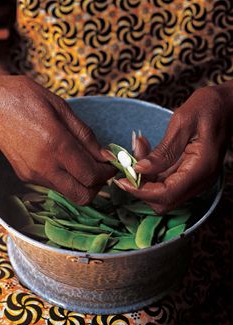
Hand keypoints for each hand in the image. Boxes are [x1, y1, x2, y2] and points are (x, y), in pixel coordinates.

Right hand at [0, 70, 114, 204]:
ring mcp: (33, 174)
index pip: (92, 176)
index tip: (111, 165)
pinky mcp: (25, 176)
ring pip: (68, 193)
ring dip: (81, 183)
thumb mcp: (61, 108)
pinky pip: (54, 185)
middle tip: (100, 169)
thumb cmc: (25, 98)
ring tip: (82, 162)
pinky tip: (63, 160)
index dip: (107, 173)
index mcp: (56, 144)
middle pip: (82, 196)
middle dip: (97, 186)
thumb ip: (86, 136)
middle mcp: (44, 165)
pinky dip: (66, 178)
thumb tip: (104, 155)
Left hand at [115, 82, 232, 212]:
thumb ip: (163, 150)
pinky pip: (165, 182)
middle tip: (127, 163)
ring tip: (138, 149)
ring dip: (144, 178)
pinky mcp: (189, 175)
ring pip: (162, 193)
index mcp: (201, 168)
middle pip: (164, 200)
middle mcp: (200, 180)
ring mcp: (195, 179)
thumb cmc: (208, 107)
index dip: (141, 191)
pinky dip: (151, 172)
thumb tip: (140, 170)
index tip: (121, 180)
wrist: (227, 106)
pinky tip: (145, 151)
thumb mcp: (182, 122)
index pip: (167, 194)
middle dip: (140, 187)